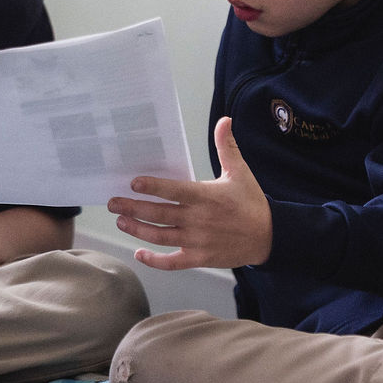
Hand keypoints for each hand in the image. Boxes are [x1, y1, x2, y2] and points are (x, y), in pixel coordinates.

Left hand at [106, 117, 272, 270]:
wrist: (270, 237)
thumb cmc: (251, 203)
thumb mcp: (240, 172)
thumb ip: (227, 147)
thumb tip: (224, 120)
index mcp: (207, 197)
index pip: (175, 191)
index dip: (153, 187)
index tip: (133, 183)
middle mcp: (199, 220)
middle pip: (160, 214)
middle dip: (133, 208)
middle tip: (112, 203)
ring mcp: (198, 241)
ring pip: (161, 237)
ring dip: (137, 230)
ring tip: (121, 221)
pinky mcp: (200, 259)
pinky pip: (173, 262)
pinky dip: (155, 260)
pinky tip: (140, 253)